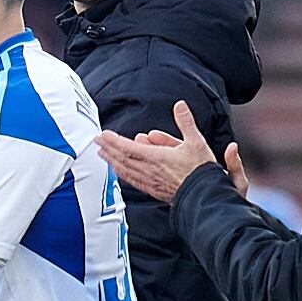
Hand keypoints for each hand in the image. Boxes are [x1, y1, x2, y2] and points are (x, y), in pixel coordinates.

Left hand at [96, 100, 242, 201]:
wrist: (204, 194)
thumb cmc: (200, 170)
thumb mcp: (196, 141)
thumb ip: (185, 122)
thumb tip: (179, 105)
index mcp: (156, 157)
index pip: (128, 147)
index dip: (114, 140)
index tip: (103, 135)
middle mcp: (149, 170)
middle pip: (122, 158)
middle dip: (108, 149)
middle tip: (97, 142)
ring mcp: (149, 182)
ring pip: (125, 170)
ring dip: (112, 161)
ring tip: (103, 155)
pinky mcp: (152, 190)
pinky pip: (133, 181)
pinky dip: (123, 174)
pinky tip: (119, 172)